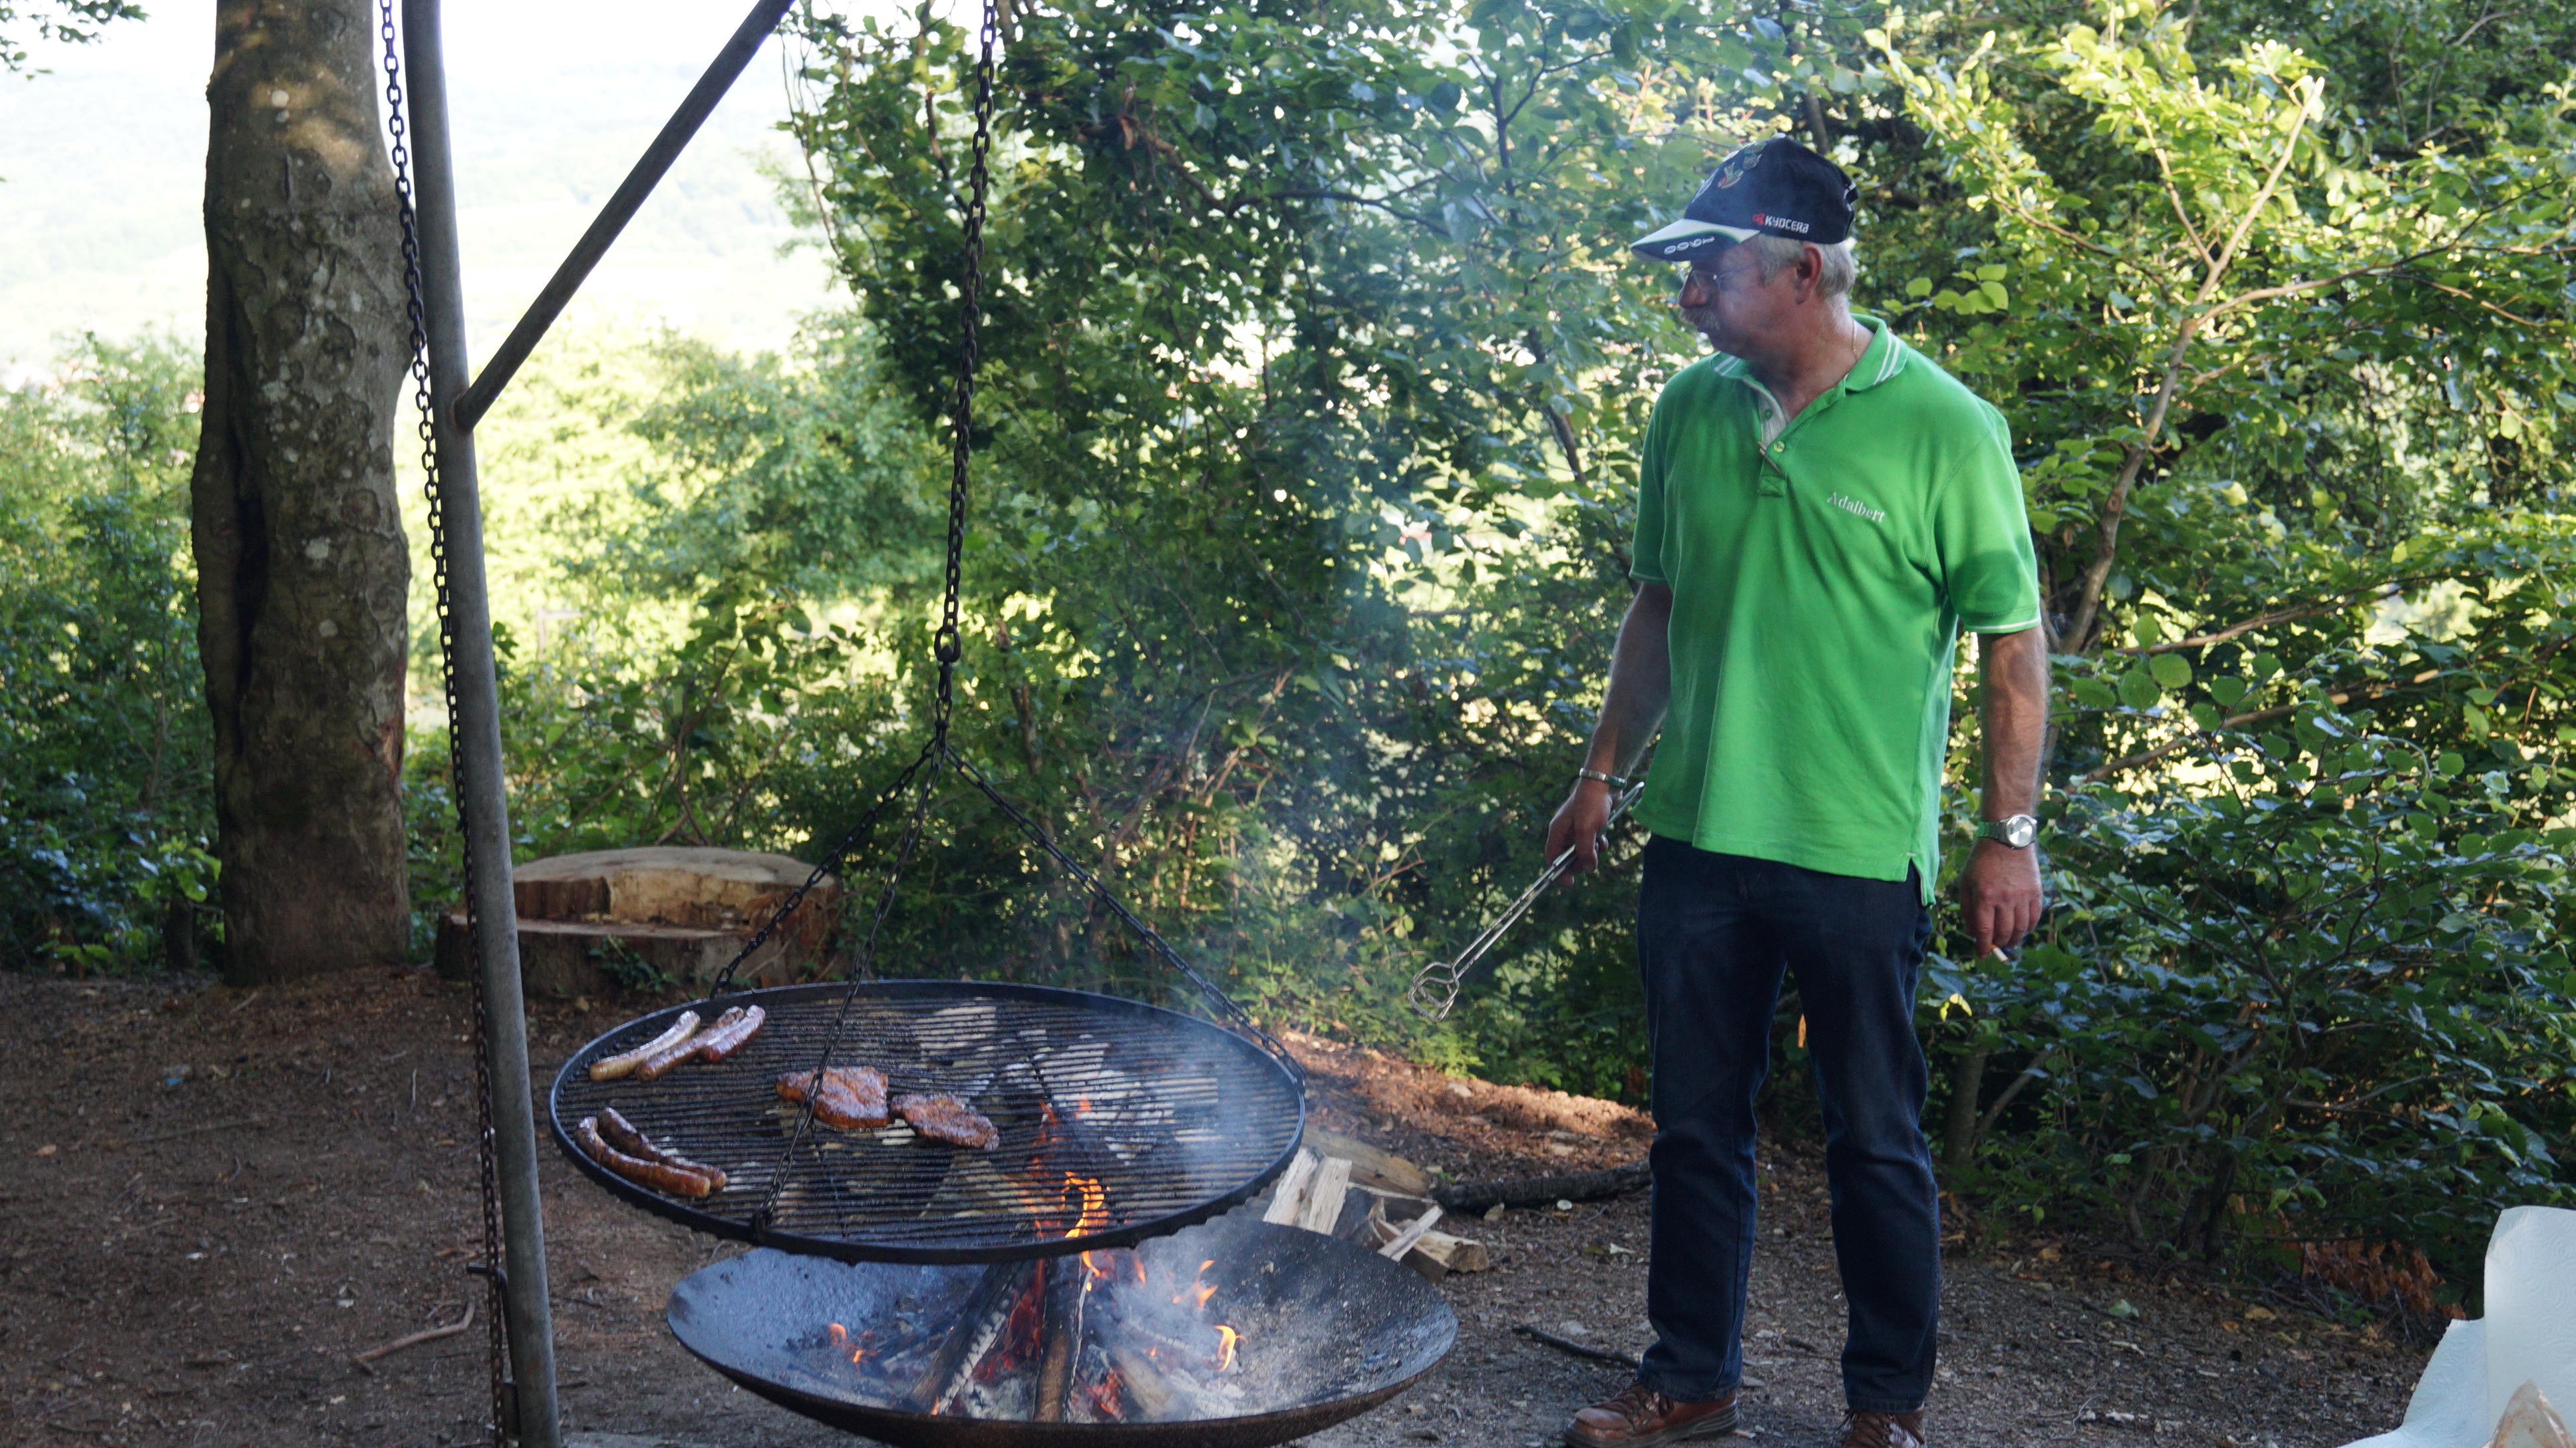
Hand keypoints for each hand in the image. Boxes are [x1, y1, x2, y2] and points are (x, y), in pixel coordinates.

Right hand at [1545, 779, 1613, 879]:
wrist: (1604, 784)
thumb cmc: (1591, 804)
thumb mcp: (1586, 830)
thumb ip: (1585, 851)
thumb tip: (1589, 869)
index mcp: (1557, 831)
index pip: (1552, 858)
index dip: (1559, 872)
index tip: (1570, 883)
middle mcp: (1565, 832)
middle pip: (1568, 858)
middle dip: (1581, 861)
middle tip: (1592, 858)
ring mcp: (1576, 830)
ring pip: (1582, 852)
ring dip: (1592, 852)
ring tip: (1599, 842)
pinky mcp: (1588, 827)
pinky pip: (1591, 844)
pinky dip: (1598, 844)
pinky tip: (1603, 836)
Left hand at [1961, 837, 2042, 956]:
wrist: (2006, 839)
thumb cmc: (1982, 861)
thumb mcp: (1966, 882)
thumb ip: (1967, 908)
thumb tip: (1973, 932)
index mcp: (1985, 896)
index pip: (1984, 931)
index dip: (1983, 947)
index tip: (1982, 955)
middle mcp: (2005, 898)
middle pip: (2004, 932)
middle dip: (1998, 944)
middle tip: (1995, 946)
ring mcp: (2023, 896)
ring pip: (2021, 928)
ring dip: (2015, 939)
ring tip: (2009, 941)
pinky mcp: (2036, 892)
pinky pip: (2034, 917)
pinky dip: (2028, 928)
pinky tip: (2022, 929)